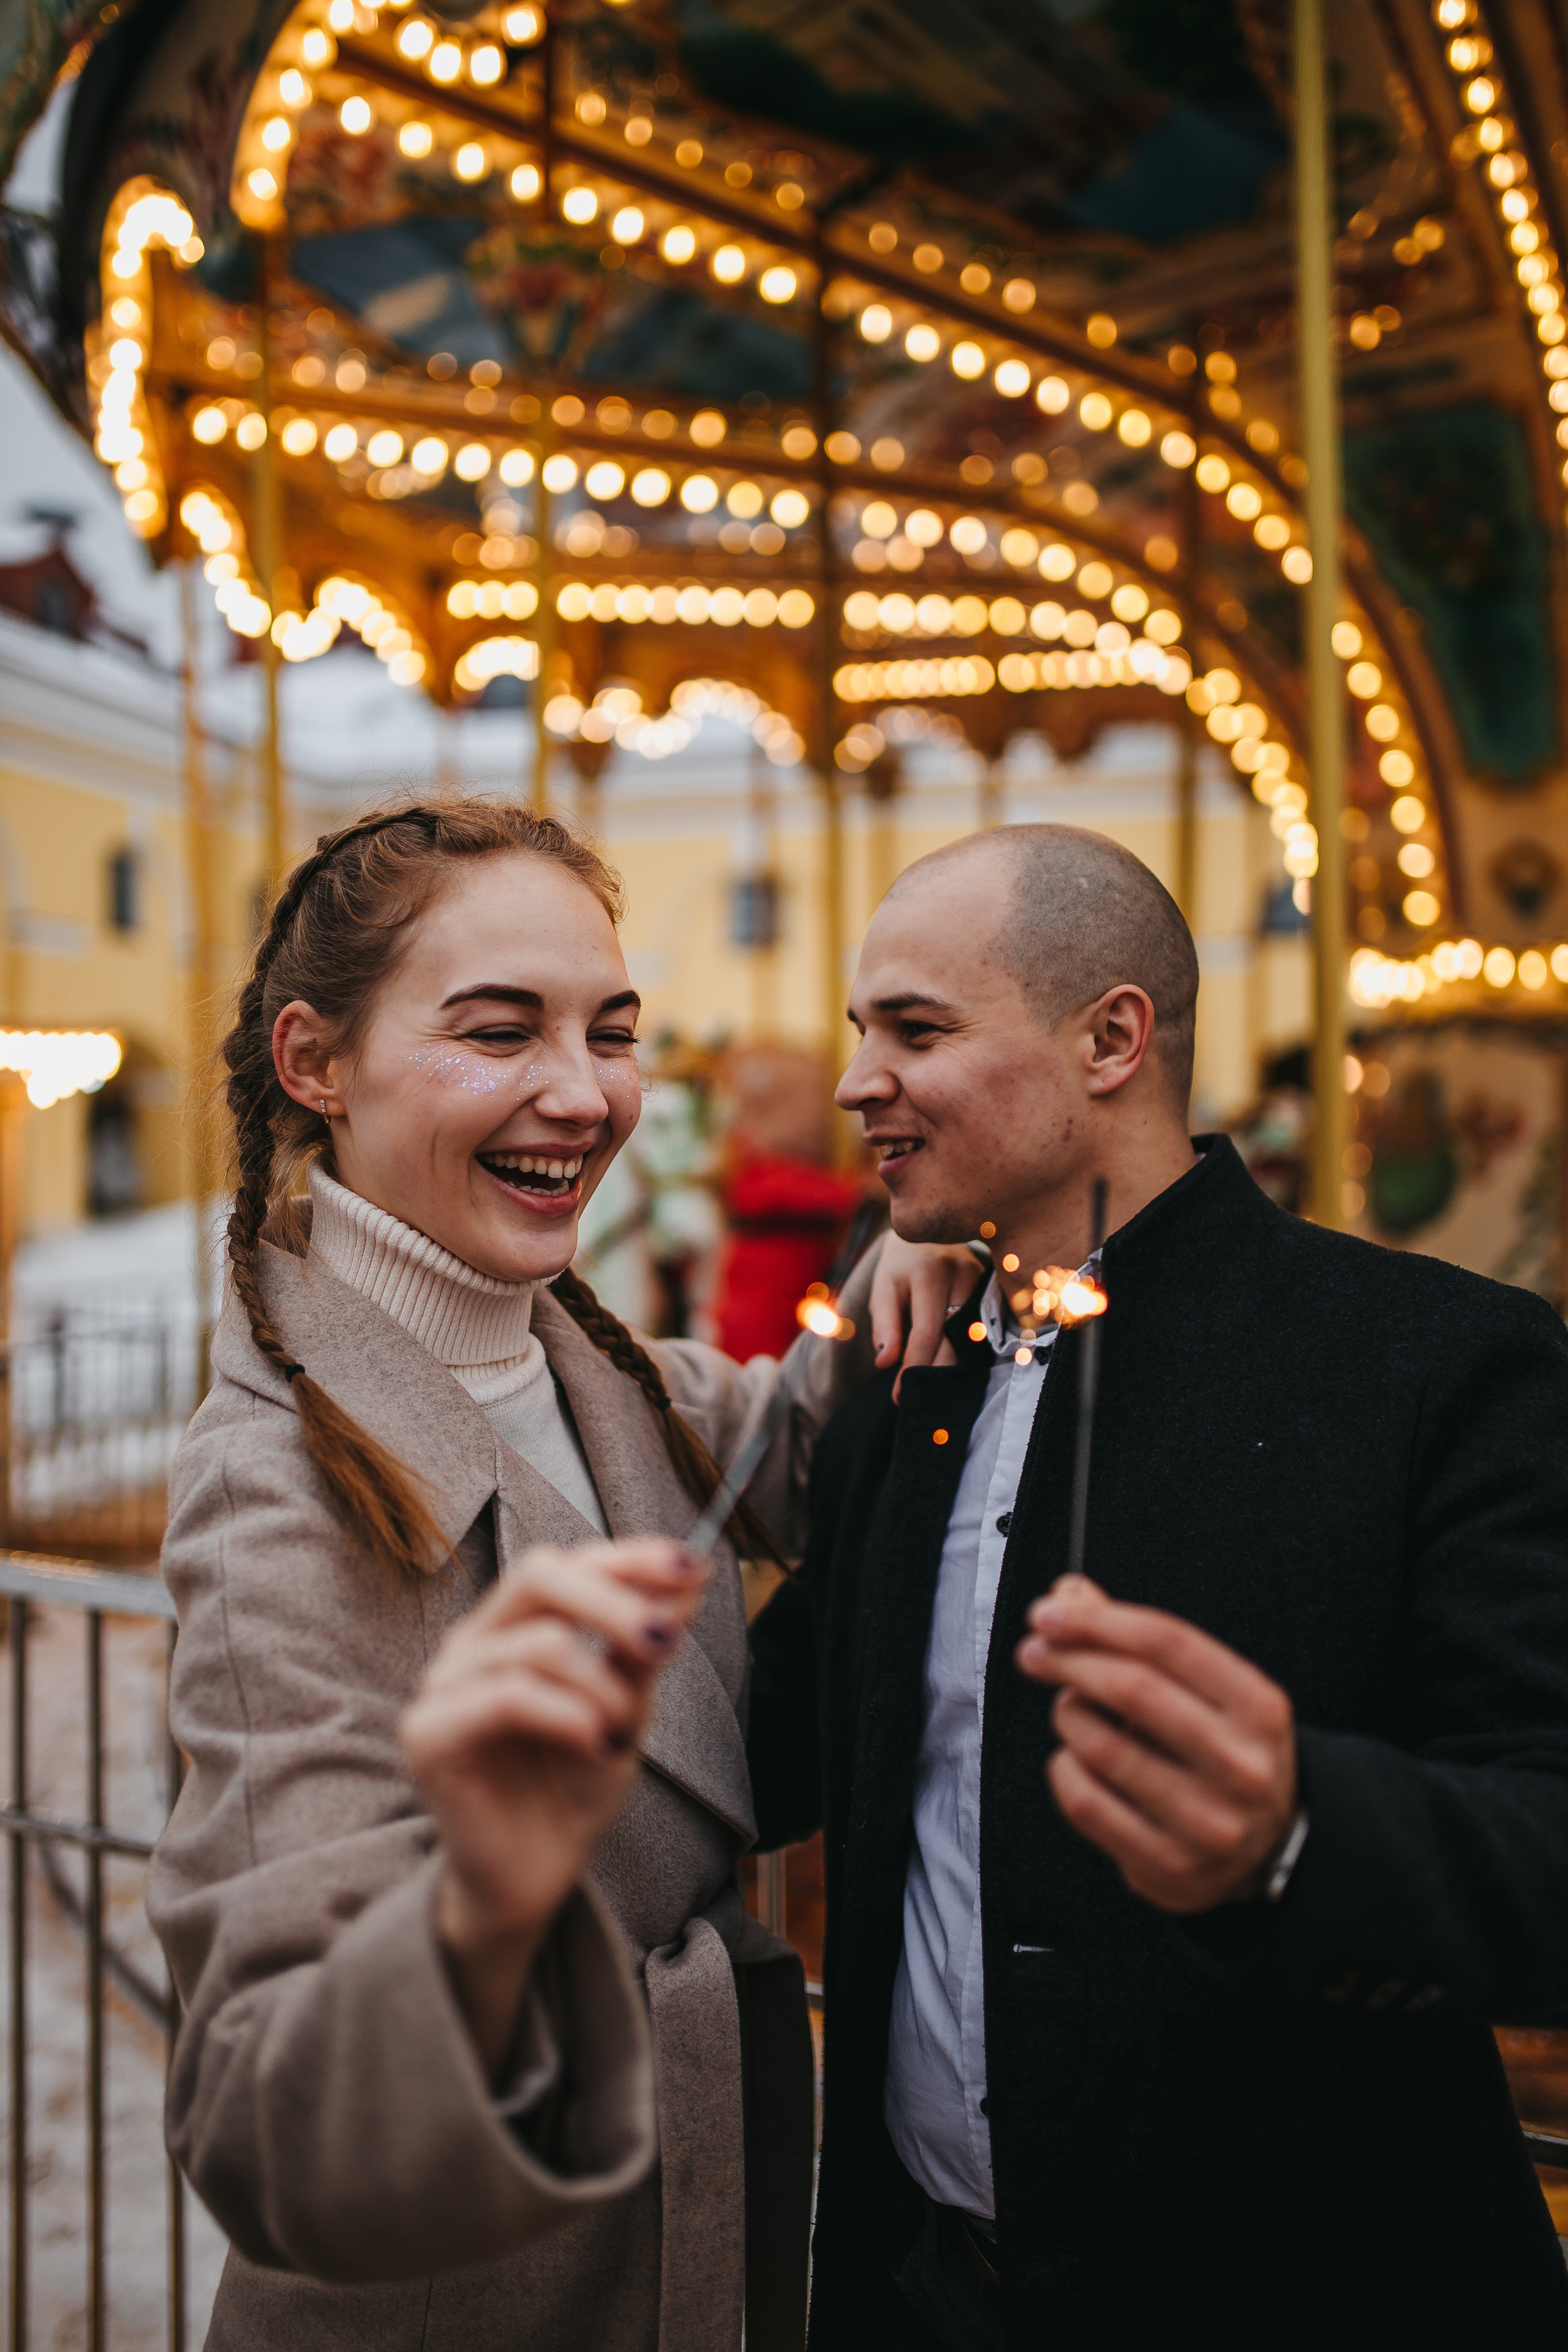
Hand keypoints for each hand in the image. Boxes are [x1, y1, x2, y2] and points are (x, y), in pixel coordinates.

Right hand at [402, 1538, 707, 2068]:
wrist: (534, 1877)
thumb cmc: (573, 1788)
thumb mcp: (625, 1709)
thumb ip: (643, 1649)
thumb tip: (686, 1585)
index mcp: (515, 1624)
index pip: (570, 1562)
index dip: (631, 1558)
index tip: (692, 1566)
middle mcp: (474, 1641)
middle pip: (539, 1573)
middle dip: (616, 1600)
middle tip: (667, 1639)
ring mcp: (445, 1683)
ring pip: (537, 1643)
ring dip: (602, 1684)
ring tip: (624, 1730)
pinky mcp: (429, 1733)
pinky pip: (508, 1696)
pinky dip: (570, 1715)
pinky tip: (599, 1743)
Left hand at [869, 1234, 979, 1388]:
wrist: (930, 1236)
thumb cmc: (901, 1268)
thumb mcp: (883, 1289)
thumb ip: (884, 1324)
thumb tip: (885, 1362)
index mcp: (931, 1272)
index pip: (927, 1332)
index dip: (913, 1368)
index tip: (899, 1396)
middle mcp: (963, 1275)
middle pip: (954, 1340)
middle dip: (933, 1374)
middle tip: (914, 1400)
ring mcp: (984, 1283)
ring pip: (971, 1339)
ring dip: (952, 1369)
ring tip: (930, 1392)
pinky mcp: (993, 1292)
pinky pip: (981, 1332)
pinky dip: (965, 1355)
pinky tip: (951, 1373)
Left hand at [1016, 1575, 1296, 1913]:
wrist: (1268, 1847)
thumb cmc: (1224, 1752)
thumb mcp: (1207, 1691)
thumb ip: (1138, 1639)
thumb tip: (1069, 1596)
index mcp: (1258, 1709)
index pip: (1167, 1642)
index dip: (1098, 1620)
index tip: (1049, 1613)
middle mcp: (1241, 1765)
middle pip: (1133, 1689)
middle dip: (1069, 1660)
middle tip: (1035, 1652)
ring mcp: (1208, 1822)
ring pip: (1102, 1748)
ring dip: (1068, 1716)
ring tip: (1070, 1710)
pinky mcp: (1170, 1865)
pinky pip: (1086, 1802)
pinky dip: (1064, 1769)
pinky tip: (1073, 1759)